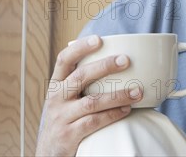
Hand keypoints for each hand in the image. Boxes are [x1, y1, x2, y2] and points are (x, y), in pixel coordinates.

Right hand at [35, 35, 142, 155]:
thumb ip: (81, 84)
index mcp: (56, 85)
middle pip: (80, 76)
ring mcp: (61, 117)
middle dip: (104, 66)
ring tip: (136, 91)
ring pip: (91, 101)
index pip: (63, 59)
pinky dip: (112, 115)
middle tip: (126, 60)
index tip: (99, 39)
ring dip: (116, 95)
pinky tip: (126, 110)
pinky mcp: (68, 135)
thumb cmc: (65, 120)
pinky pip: (93, 122)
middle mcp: (56, 98)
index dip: (80, 47)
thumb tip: (115, 64)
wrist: (49, 153)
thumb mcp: (65, 99)